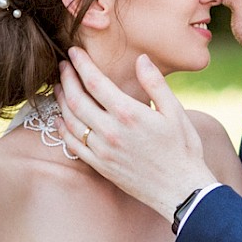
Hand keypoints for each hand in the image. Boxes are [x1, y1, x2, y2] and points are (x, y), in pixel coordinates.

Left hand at [54, 49, 215, 219]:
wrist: (181, 190)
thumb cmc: (183, 149)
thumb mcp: (176, 112)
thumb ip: (156, 84)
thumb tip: (141, 58)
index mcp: (129, 114)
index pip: (95, 82)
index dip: (81, 64)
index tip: (74, 52)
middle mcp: (111, 131)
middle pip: (76, 99)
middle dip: (66, 78)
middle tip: (62, 66)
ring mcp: (103, 150)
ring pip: (71, 120)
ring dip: (61, 101)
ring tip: (59, 87)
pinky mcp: (100, 166)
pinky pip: (74, 145)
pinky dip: (63, 129)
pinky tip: (61, 119)